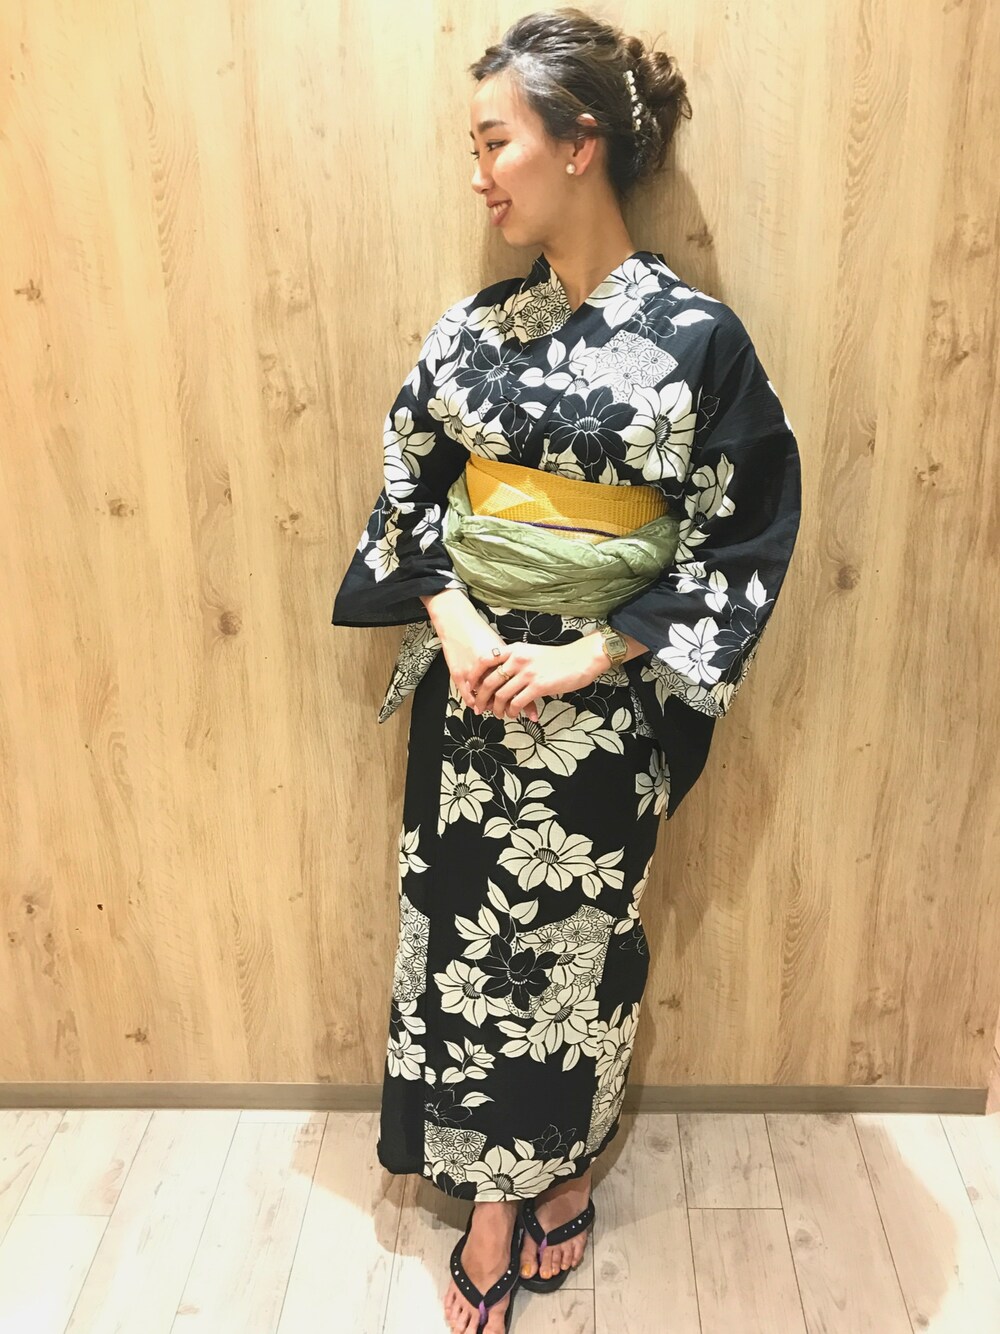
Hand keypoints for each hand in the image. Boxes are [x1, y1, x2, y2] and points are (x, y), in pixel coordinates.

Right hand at [421, 590, 539, 722]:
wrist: (457, 622)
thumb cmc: (480, 633)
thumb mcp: (500, 646)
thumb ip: (511, 663)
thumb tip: (526, 680)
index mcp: (503, 659)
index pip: (517, 687)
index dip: (524, 703)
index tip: (531, 713)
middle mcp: (489, 667)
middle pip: (501, 696)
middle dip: (507, 708)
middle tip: (511, 713)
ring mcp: (473, 672)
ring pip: (484, 699)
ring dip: (490, 707)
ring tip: (495, 710)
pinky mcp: (459, 674)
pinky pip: (468, 695)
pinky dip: (474, 703)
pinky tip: (478, 706)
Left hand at [475, 636, 609, 720]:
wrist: (580, 659)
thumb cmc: (558, 658)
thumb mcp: (532, 652)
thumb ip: (516, 661)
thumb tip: (500, 677)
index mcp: (515, 649)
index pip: (485, 659)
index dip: (474, 674)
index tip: (470, 686)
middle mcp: (518, 659)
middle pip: (489, 681)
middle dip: (480, 698)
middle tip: (479, 708)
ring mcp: (528, 673)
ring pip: (501, 695)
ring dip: (496, 709)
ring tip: (498, 714)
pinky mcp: (538, 686)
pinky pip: (517, 703)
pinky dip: (512, 712)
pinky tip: (513, 714)